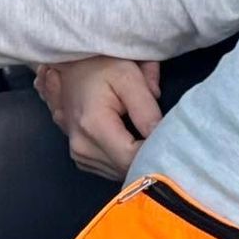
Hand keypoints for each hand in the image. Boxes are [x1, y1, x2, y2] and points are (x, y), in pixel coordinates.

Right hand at [34, 55, 162, 178]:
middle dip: (147, 155)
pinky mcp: (80, 159)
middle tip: (161, 134)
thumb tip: (161, 136)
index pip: (132, 158)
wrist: (70, 66)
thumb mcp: (129, 76)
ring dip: (135, 158)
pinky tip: (130, 139)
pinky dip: (124, 158)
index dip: (154, 151)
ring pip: (120, 172)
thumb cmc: (101, 66)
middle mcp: (81, 148)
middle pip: (126, 169)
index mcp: (93, 126)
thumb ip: (146, 108)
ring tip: (144, 133)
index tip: (168, 138)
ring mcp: (78, 156)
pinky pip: (111, 169)